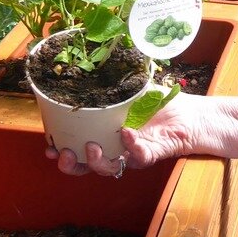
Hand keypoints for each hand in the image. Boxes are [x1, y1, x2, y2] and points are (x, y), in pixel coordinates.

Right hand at [45, 93, 204, 176]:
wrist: (188, 111)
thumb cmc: (156, 102)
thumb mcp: (126, 89)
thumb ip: (107, 85)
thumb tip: (84, 67)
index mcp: (103, 134)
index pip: (76, 147)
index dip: (60, 150)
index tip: (49, 146)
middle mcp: (114, 149)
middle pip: (85, 167)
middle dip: (71, 165)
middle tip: (65, 154)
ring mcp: (131, 155)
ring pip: (108, 169)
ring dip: (96, 161)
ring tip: (92, 147)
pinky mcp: (150, 156)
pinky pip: (137, 157)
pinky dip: (130, 146)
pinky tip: (126, 133)